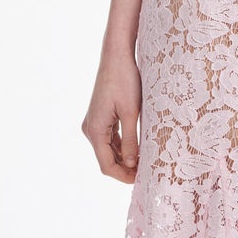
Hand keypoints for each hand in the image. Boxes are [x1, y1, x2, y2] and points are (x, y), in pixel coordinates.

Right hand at [83, 54, 141, 180]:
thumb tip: (130, 165)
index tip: (142, 180)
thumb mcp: (131, 112)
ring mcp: (93, 123)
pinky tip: (138, 150)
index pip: (106, 165)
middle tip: (147, 173)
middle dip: (125, 169)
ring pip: (108, 151)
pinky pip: (110, 139)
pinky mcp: (100, 118)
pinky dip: (122, 147)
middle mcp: (90, 129)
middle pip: (106, 160)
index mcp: (95, 129)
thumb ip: (130, 141)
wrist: (116, 57)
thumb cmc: (125, 81)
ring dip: (124, 159)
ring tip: (146, 163)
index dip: (123, 176)